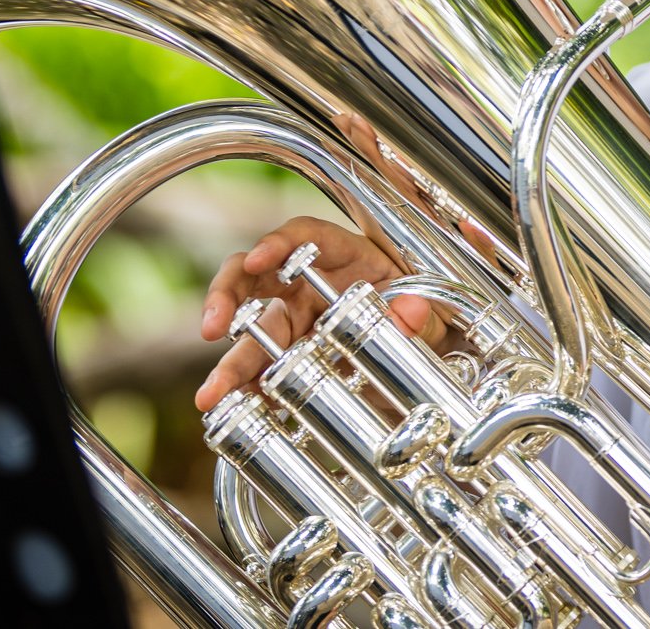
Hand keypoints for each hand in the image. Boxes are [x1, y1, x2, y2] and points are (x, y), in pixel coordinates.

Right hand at [195, 216, 447, 410]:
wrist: (438, 359)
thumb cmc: (431, 322)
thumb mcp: (436, 317)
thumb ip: (423, 316)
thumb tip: (412, 311)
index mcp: (348, 258)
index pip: (305, 235)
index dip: (279, 243)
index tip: (258, 260)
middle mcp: (313, 285)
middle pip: (258, 280)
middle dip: (228, 298)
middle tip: (212, 326)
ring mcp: (299, 323)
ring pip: (251, 332)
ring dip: (230, 361)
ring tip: (211, 394)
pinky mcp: (294, 359)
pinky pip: (264, 370)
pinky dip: (247, 391)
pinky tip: (231, 413)